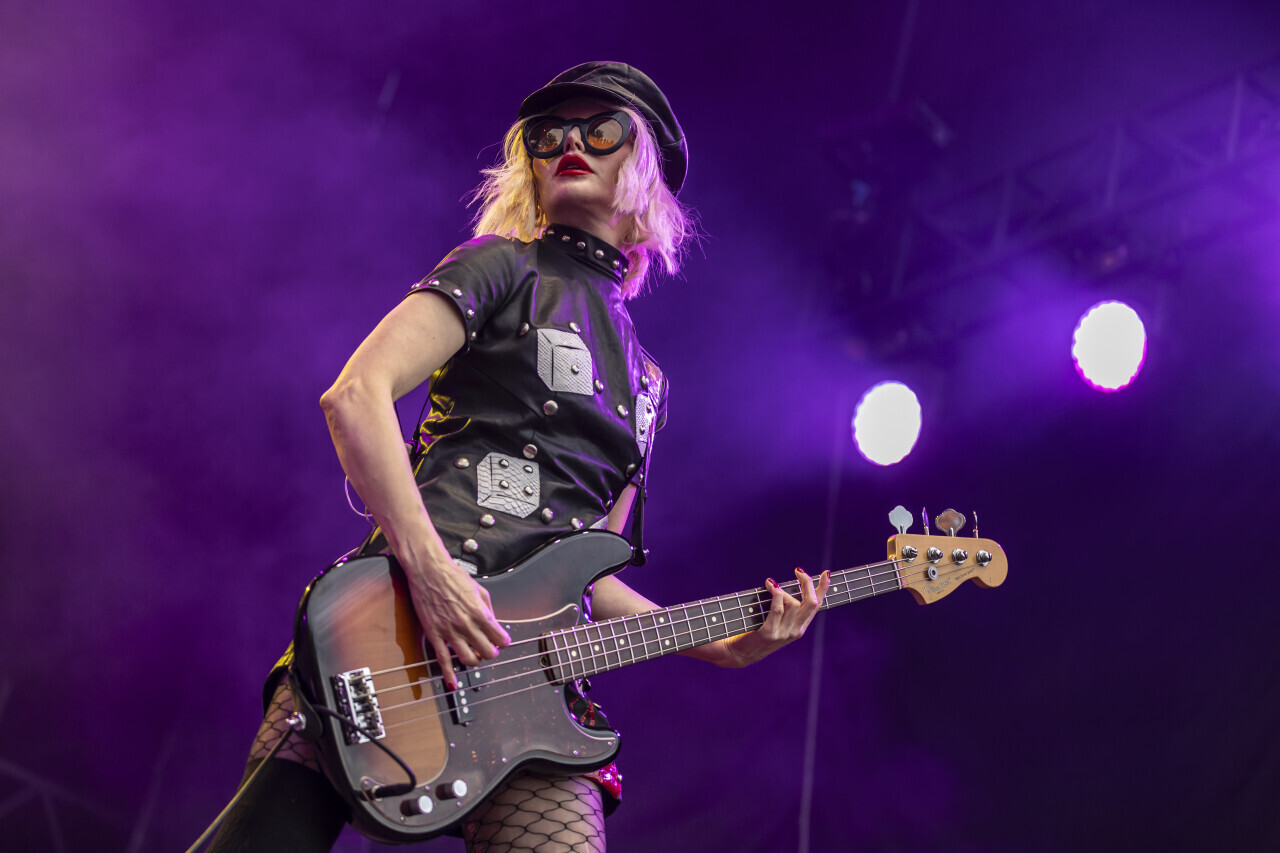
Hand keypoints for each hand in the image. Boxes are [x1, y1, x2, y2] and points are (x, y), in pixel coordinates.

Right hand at [403, 555, 510, 689]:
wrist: (428, 571)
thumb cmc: (453, 576)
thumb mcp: (480, 590)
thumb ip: (488, 610)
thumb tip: (494, 625)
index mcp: (479, 612)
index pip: (500, 637)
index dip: (503, 641)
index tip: (502, 641)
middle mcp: (466, 624)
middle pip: (487, 651)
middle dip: (492, 652)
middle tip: (491, 649)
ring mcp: (449, 631)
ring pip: (468, 659)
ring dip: (476, 661)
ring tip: (476, 656)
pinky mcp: (434, 635)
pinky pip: (442, 660)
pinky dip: (449, 674)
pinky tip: (453, 683)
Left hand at [724, 568, 829, 666]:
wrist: (740, 653)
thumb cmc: (756, 632)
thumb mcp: (777, 622)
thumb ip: (785, 609)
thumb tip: (782, 586)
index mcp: (800, 627)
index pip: (817, 605)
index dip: (823, 588)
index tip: (825, 573)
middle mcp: (795, 631)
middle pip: (811, 602)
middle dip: (807, 583)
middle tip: (798, 570)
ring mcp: (783, 633)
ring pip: (792, 603)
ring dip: (782, 590)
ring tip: (771, 585)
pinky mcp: (769, 633)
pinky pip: (777, 609)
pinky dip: (775, 594)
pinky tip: (770, 586)